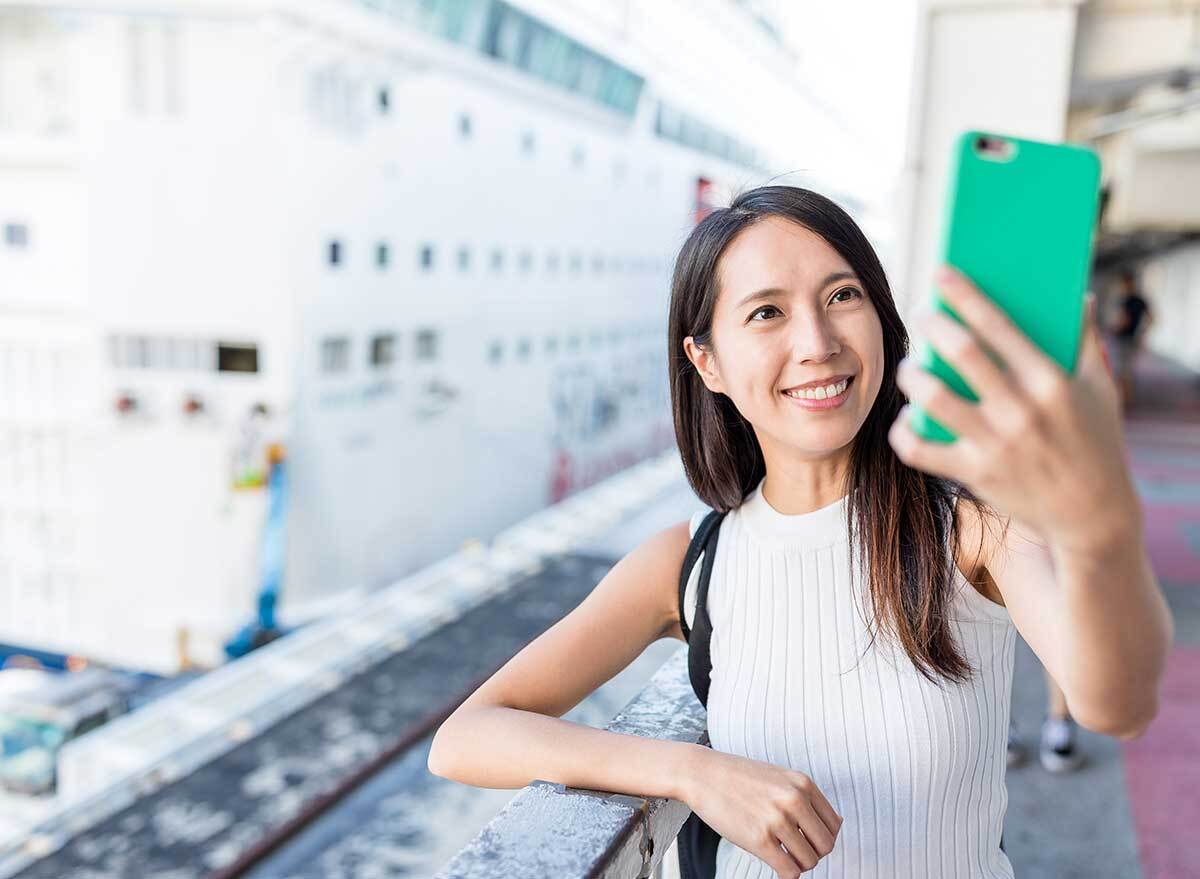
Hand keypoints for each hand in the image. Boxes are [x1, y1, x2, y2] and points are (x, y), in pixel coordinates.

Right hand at [681, 748, 841, 876]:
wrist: (700, 773)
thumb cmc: (737, 777)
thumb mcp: (778, 776)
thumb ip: (802, 796)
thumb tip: (829, 829)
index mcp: (802, 783)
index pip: (834, 824)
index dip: (821, 837)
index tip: (806, 839)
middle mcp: (794, 799)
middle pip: (826, 845)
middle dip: (813, 853)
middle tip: (795, 851)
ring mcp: (777, 819)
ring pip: (809, 861)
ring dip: (798, 864)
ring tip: (782, 855)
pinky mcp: (759, 839)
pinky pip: (790, 871)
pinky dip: (787, 874)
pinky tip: (775, 863)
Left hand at [889, 264, 1140, 553]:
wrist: (1093, 516)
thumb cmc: (1097, 444)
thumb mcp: (1100, 390)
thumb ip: (1085, 342)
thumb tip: (1076, 296)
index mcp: (1050, 381)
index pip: (999, 325)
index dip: (965, 295)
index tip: (941, 274)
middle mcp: (1020, 410)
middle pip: (960, 353)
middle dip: (931, 326)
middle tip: (919, 316)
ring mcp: (995, 444)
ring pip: (932, 398)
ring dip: (912, 376)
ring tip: (909, 368)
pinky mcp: (974, 474)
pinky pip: (920, 450)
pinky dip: (903, 432)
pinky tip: (905, 419)